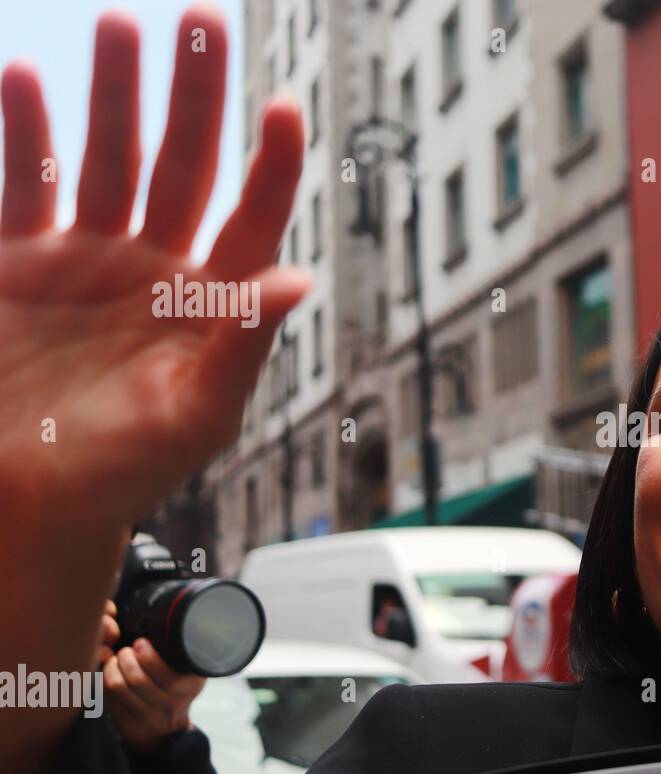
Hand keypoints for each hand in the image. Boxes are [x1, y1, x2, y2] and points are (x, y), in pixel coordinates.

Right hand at [0, 6, 305, 773]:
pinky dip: (22, 134)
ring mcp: (85, 260)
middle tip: (201, 22)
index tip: (284, 109)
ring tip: (121, 25)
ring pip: (108, 158)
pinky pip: (24, 183)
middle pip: (183, 165)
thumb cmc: (126, 474)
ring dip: (115, 95)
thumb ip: (245, 344)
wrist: (28, 503)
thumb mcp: (197, 414)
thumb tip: (298, 278)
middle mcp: (154, 269)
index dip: (270, 166)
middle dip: (192, 96)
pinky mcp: (17, 262)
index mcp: (209, 303)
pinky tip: (20, 78)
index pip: (251, 217)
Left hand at [97, 601, 206, 753]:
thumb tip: (161, 621)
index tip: (141, 643)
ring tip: (116, 659)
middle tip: (125, 650)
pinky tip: (111, 673)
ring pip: (119, 686)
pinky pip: (109, 698)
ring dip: (112, 667)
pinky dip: (106, 680)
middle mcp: (173, 704)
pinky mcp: (130, 725)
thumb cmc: (174, 688)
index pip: (167, 673)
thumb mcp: (187, 670)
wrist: (167, 731)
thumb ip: (178, 651)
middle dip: (125, 658)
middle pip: (138, 678)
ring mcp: (151, 717)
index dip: (148, 655)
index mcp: (191, 684)